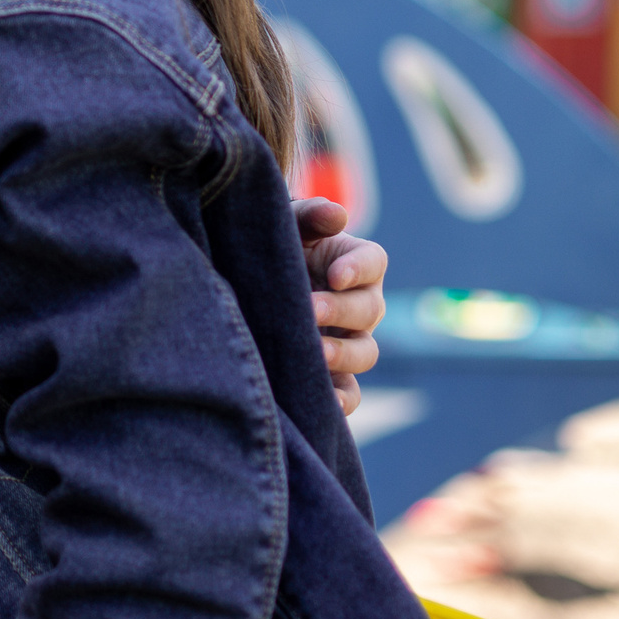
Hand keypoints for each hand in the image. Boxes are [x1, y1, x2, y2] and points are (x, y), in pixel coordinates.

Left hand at [294, 196, 385, 415]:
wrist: (246, 278)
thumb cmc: (275, 245)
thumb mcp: (288, 224)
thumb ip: (311, 216)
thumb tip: (337, 214)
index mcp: (355, 263)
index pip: (373, 262)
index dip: (358, 268)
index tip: (334, 273)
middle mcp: (360, 304)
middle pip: (369, 310)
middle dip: (340, 310)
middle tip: (310, 310)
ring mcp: (349, 340)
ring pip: (365, 352)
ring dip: (343, 354)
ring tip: (316, 353)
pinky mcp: (334, 373)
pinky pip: (350, 392)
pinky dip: (344, 399)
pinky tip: (328, 403)